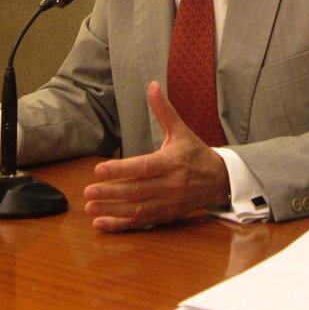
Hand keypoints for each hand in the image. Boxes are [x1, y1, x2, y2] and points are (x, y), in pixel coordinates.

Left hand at [83, 81, 229, 231]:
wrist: (220, 180)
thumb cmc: (196, 153)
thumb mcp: (181, 130)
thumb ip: (164, 110)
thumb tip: (152, 85)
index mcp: (171, 162)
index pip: (143, 167)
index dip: (121, 169)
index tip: (99, 169)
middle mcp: (170, 185)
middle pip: (137, 190)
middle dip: (111, 192)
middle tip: (88, 191)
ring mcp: (168, 203)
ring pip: (137, 210)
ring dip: (112, 210)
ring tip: (90, 207)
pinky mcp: (166, 216)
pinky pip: (141, 223)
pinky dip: (121, 225)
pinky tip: (102, 223)